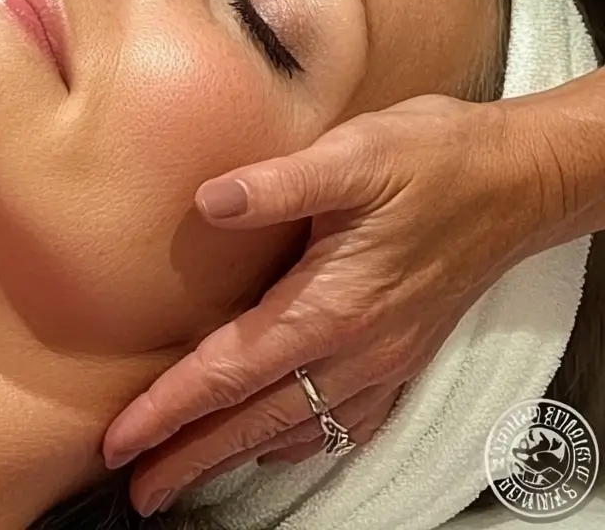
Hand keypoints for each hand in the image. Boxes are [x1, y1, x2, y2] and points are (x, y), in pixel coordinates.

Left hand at [102, 94, 550, 516]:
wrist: (519, 178)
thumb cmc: (436, 159)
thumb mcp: (355, 153)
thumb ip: (279, 182)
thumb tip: (209, 200)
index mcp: (331, 303)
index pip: (230, 370)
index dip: (171, 409)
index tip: (122, 441)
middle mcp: (356, 347)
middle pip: (256, 419)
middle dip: (192, 456)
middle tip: (142, 488)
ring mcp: (384, 358)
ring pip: (297, 426)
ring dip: (238, 454)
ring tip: (192, 474)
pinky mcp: (404, 352)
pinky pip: (346, 419)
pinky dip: (303, 441)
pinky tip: (283, 443)